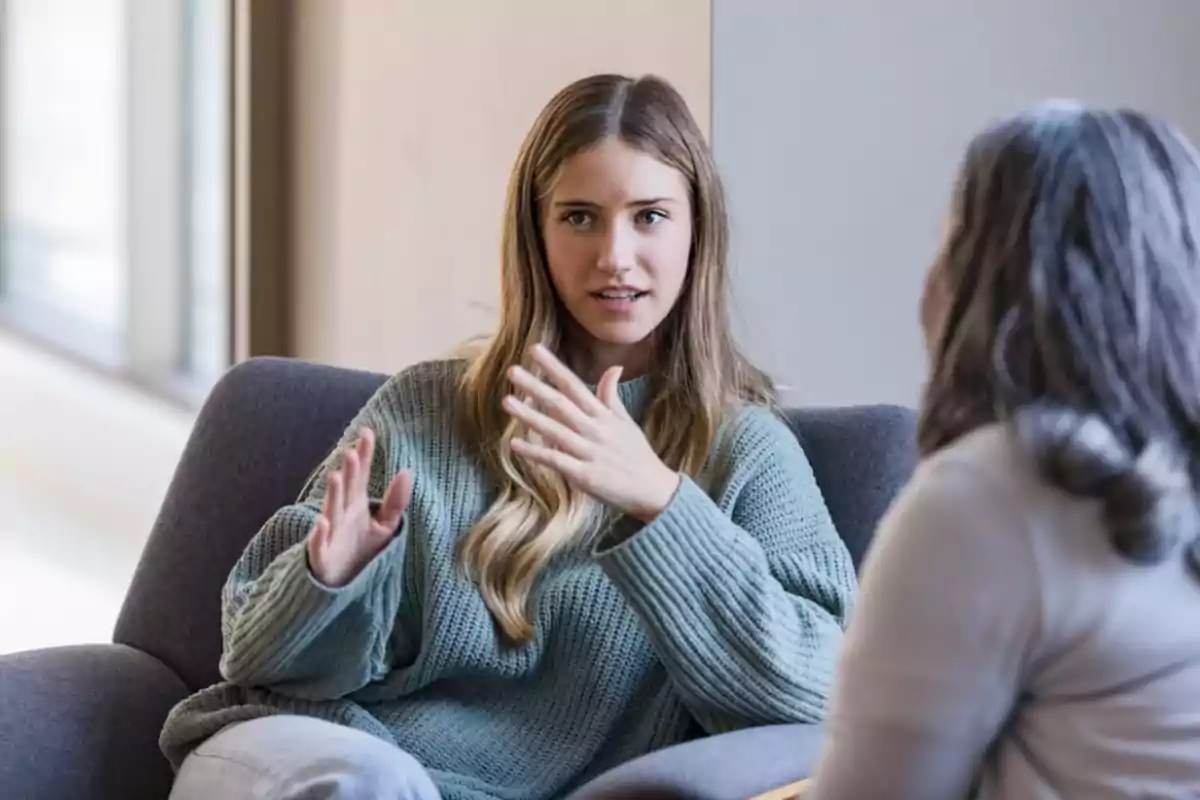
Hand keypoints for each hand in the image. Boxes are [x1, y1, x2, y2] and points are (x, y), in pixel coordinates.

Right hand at [307, 427, 412, 587]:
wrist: (341, 583)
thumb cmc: (361, 550)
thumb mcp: (385, 525)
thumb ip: (395, 501)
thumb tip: (407, 471)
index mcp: (356, 504)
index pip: (361, 475)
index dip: (364, 455)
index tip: (368, 432)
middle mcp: (341, 514)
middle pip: (347, 490)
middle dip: (349, 472)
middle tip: (352, 452)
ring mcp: (330, 534)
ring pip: (331, 511)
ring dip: (333, 495)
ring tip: (336, 477)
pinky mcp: (322, 556)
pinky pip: (319, 545)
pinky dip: (319, 535)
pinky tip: (322, 523)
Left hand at [503, 345, 680, 522]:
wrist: (653, 490)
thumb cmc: (637, 455)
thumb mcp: (627, 422)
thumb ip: (612, 396)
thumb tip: (614, 367)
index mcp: (604, 416)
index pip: (575, 386)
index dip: (555, 367)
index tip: (535, 350)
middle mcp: (595, 430)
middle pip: (561, 404)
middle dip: (536, 386)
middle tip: (512, 371)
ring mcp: (589, 453)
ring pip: (555, 431)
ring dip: (530, 416)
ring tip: (507, 402)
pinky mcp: (585, 476)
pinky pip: (556, 461)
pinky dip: (535, 453)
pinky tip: (514, 444)